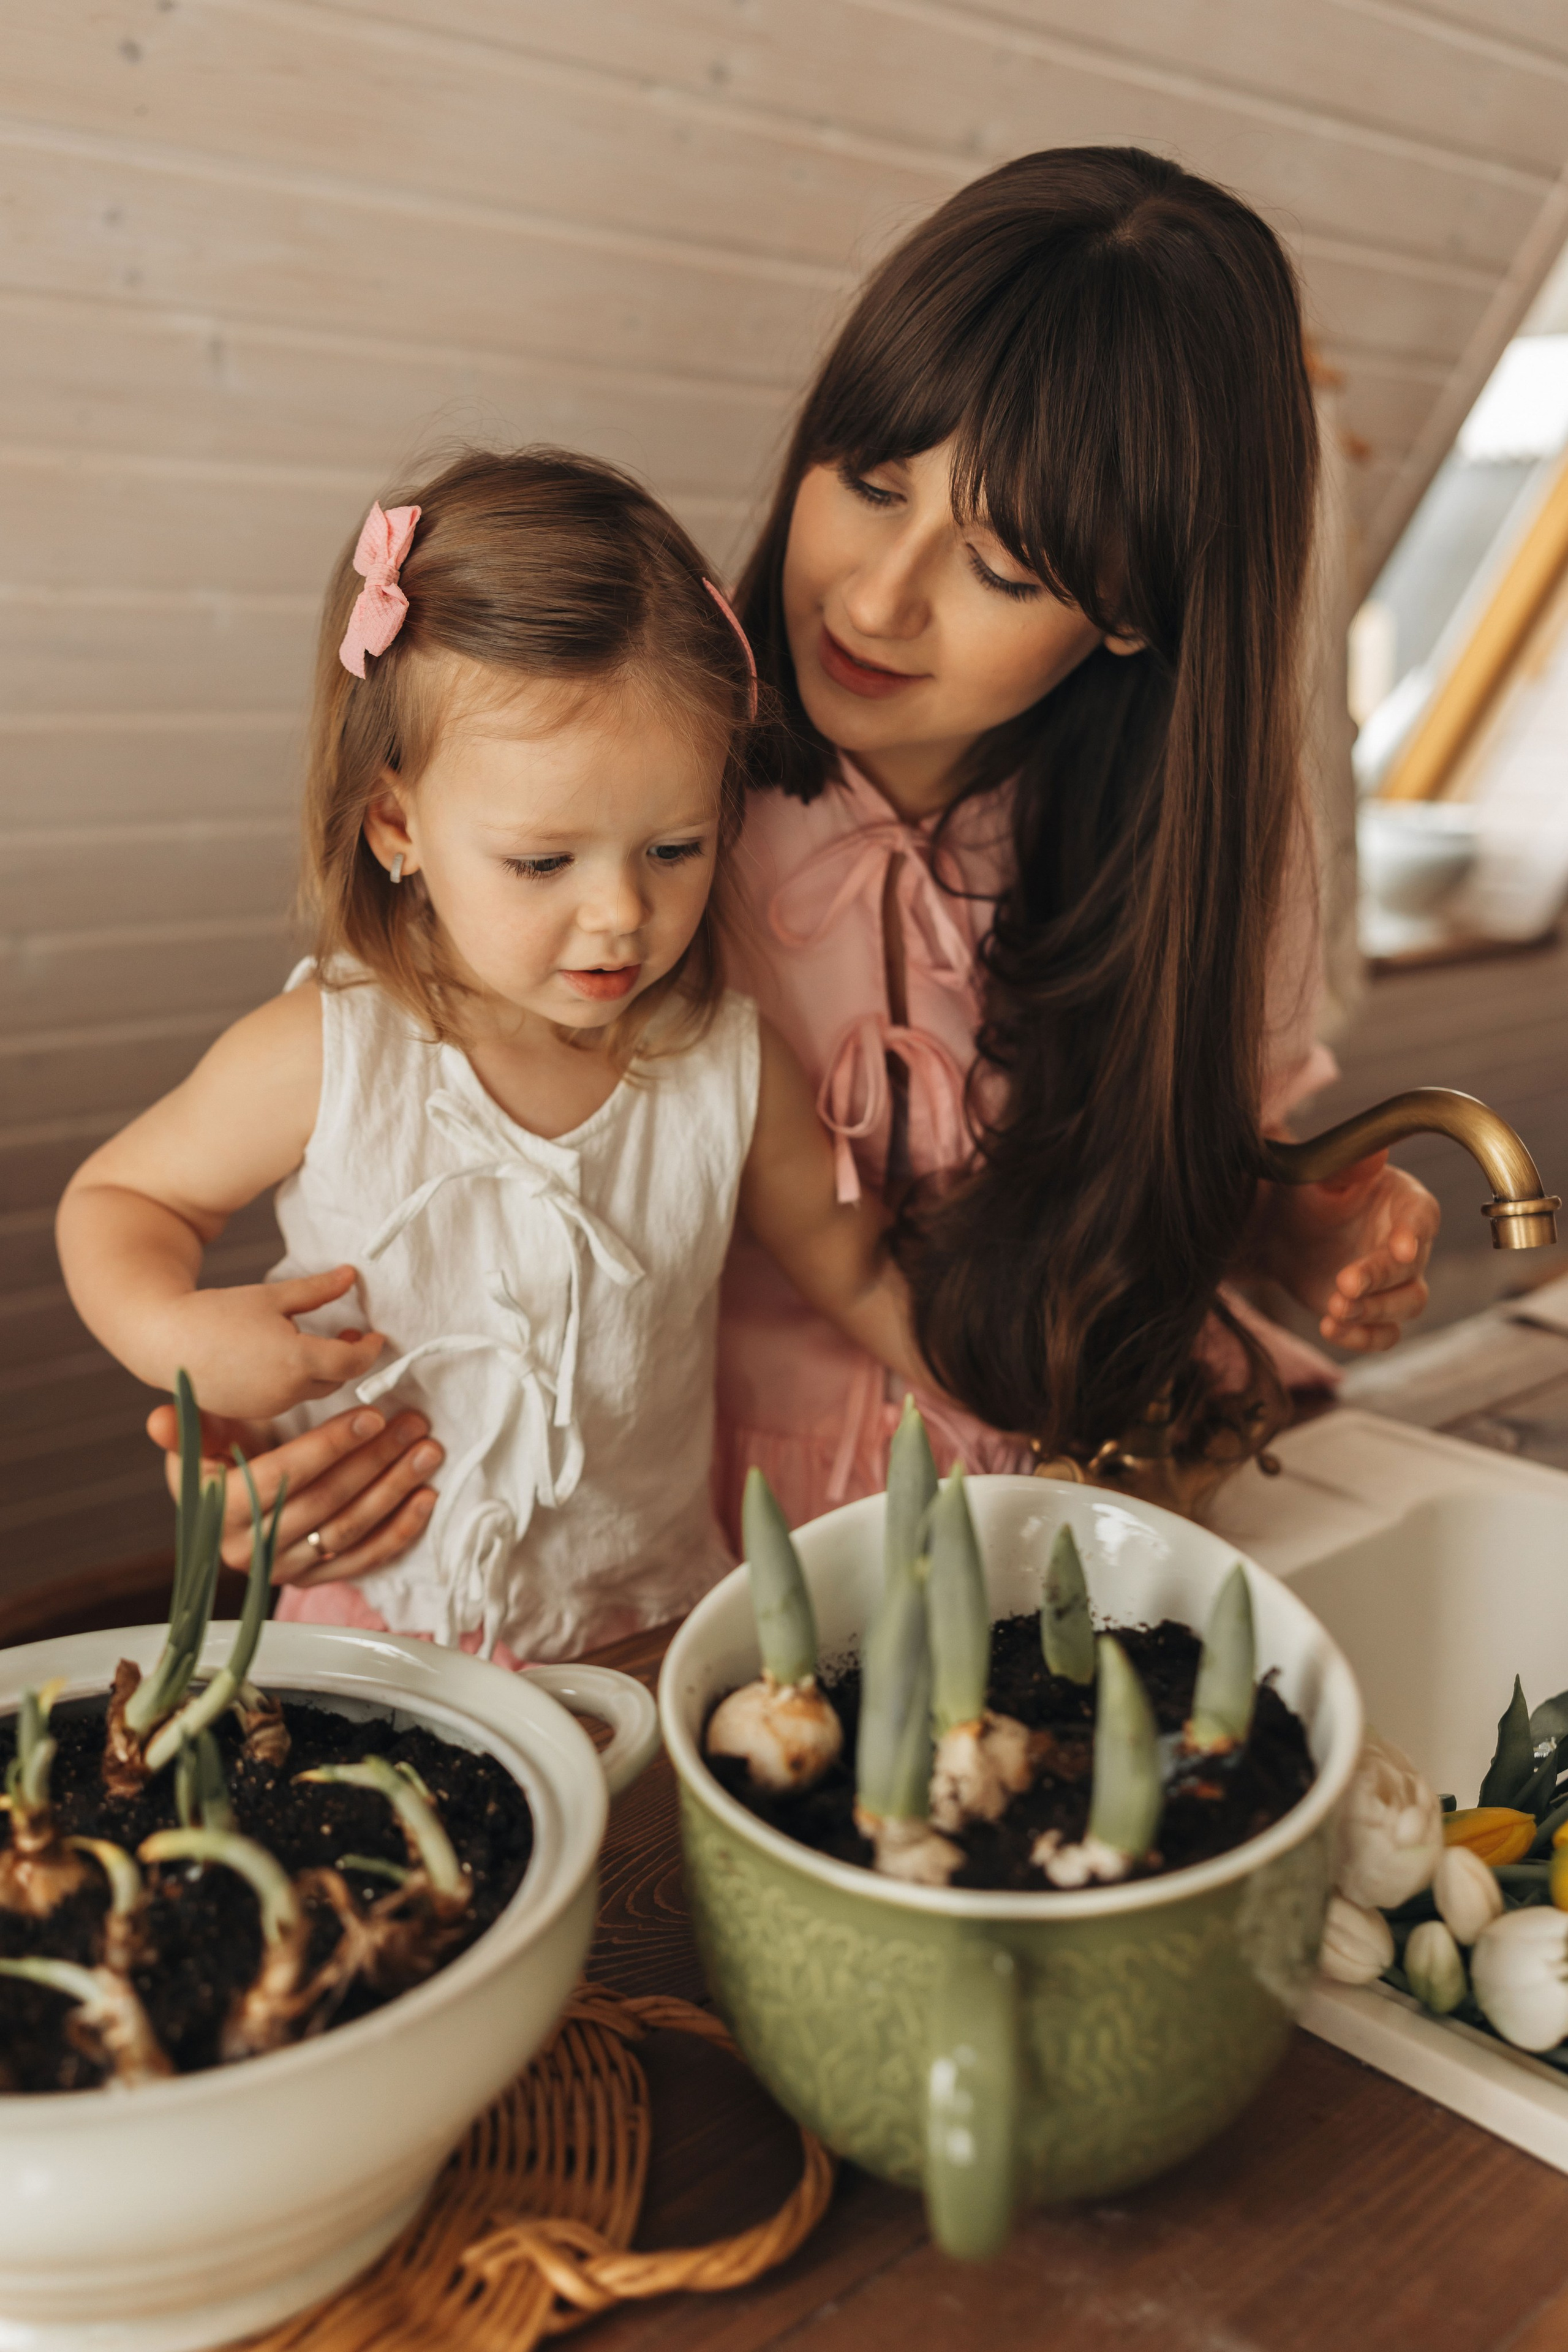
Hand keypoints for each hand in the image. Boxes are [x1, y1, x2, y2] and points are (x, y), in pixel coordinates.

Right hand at [146, 1401, 441, 1583]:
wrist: (222, 1502)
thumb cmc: (217, 1454)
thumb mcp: (202, 1435)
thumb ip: (191, 1425)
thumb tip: (158, 1419)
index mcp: (218, 1511)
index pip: (281, 1478)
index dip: (328, 1447)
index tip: (371, 1416)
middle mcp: (247, 1549)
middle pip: (323, 1503)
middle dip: (374, 1461)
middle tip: (413, 1425)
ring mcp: (281, 1569)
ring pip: (347, 1530)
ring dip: (395, 1490)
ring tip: (428, 1451)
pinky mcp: (311, 1579)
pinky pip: (362, 1560)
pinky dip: (399, 1530)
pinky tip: (426, 1498)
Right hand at [152, 1265, 386, 1418]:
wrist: (162, 1341)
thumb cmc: (216, 1313)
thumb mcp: (272, 1296)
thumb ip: (317, 1290)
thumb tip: (351, 1275)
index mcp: (298, 1360)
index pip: (353, 1361)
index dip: (369, 1348)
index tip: (375, 1335)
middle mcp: (286, 1392)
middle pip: (335, 1379)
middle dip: (347, 1359)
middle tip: (348, 1334)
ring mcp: (267, 1407)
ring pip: (310, 1391)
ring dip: (320, 1371)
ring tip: (315, 1342)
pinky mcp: (249, 1413)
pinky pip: (285, 1399)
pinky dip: (294, 1382)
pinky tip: (282, 1360)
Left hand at [1268, 1150, 1439, 1352]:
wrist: (1279, 1230)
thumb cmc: (1305, 1192)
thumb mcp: (1317, 1172)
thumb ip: (1347, 1166)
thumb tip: (1376, 1155)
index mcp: (1403, 1201)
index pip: (1422, 1217)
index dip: (1414, 1233)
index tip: (1400, 1248)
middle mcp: (1408, 1244)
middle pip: (1411, 1268)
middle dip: (1380, 1279)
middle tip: (1345, 1284)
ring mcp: (1394, 1282)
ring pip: (1407, 1304)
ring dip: (1375, 1311)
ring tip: (1335, 1309)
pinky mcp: (1374, 1311)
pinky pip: (1385, 1334)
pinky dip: (1362, 1338)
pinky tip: (1331, 1328)